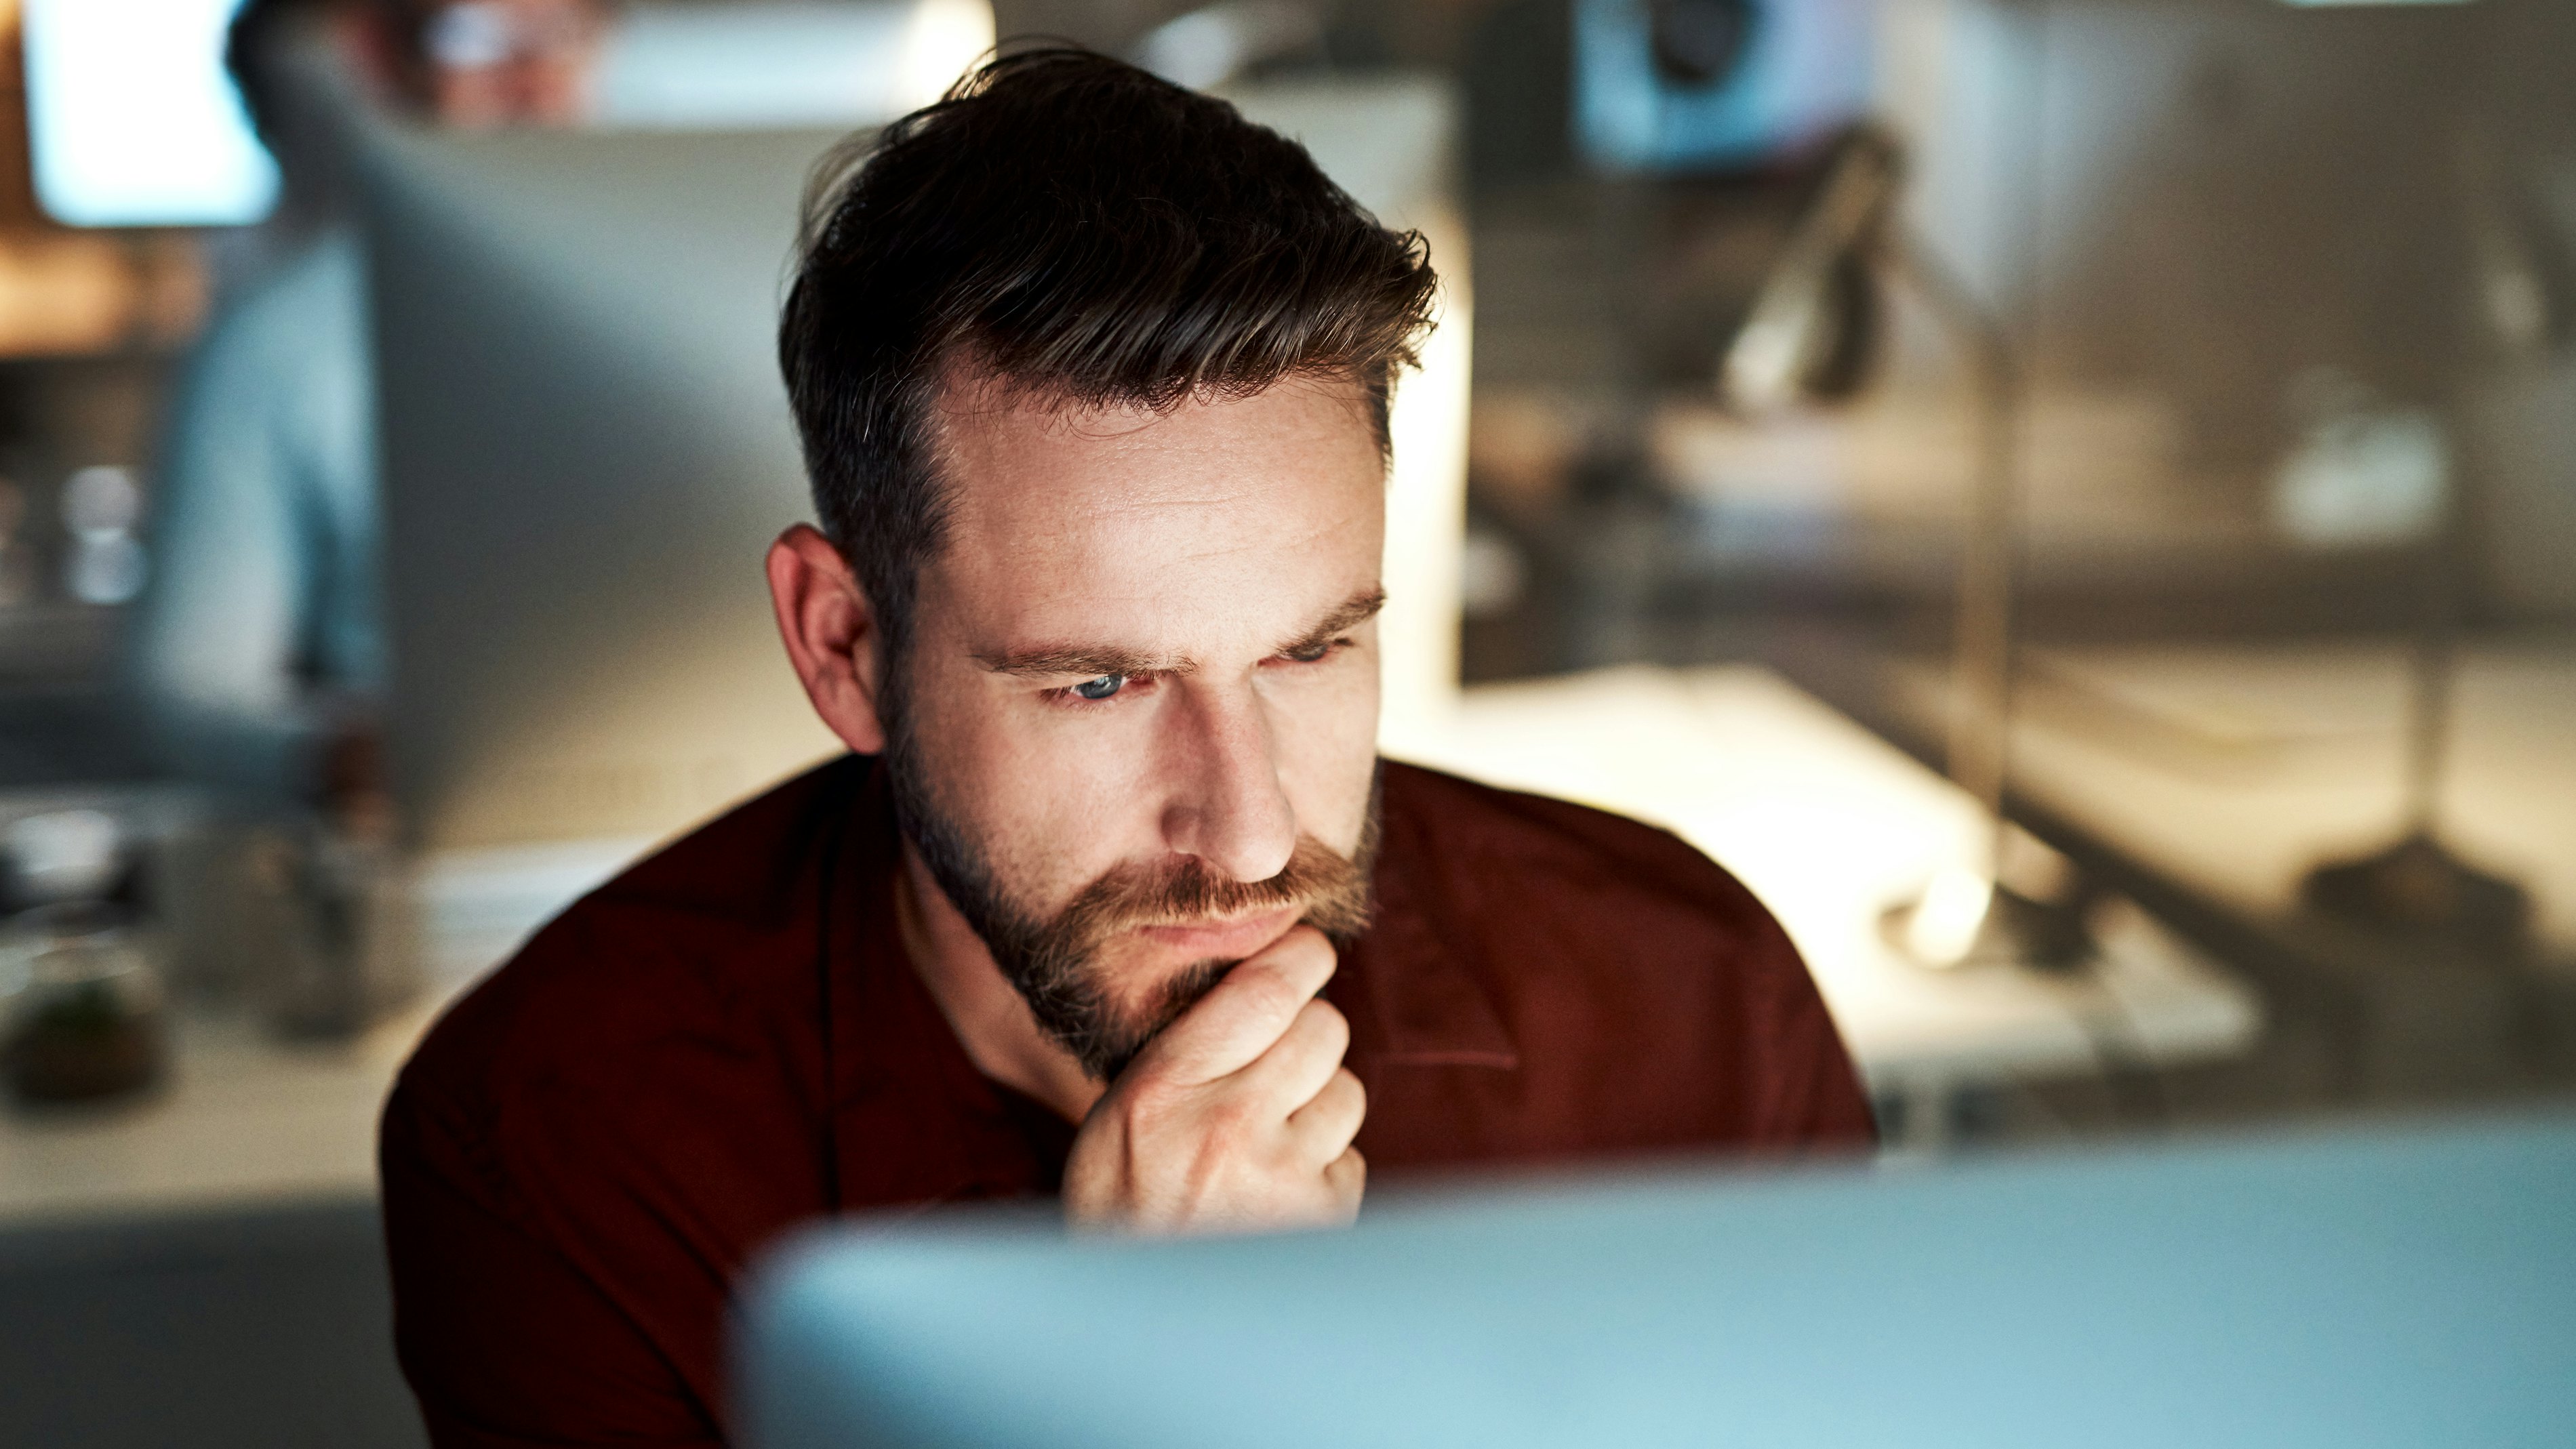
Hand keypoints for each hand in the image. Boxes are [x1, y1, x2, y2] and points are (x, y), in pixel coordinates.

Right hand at [1062, 926, 1366, 1235]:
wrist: (1135, 1322)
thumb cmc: (1122, 1206)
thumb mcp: (1119, 1116)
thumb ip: (1183, 1050)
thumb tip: (1264, 978)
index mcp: (1164, 1087)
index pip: (1265, 990)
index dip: (1301, 958)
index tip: (1308, 952)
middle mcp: (1227, 1125)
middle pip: (1323, 1029)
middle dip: (1310, 1035)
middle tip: (1280, 1061)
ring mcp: (1282, 1176)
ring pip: (1346, 1090)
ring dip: (1319, 1104)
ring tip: (1268, 1141)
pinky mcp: (1322, 1218)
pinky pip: (1350, 1157)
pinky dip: (1324, 1167)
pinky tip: (1278, 1191)